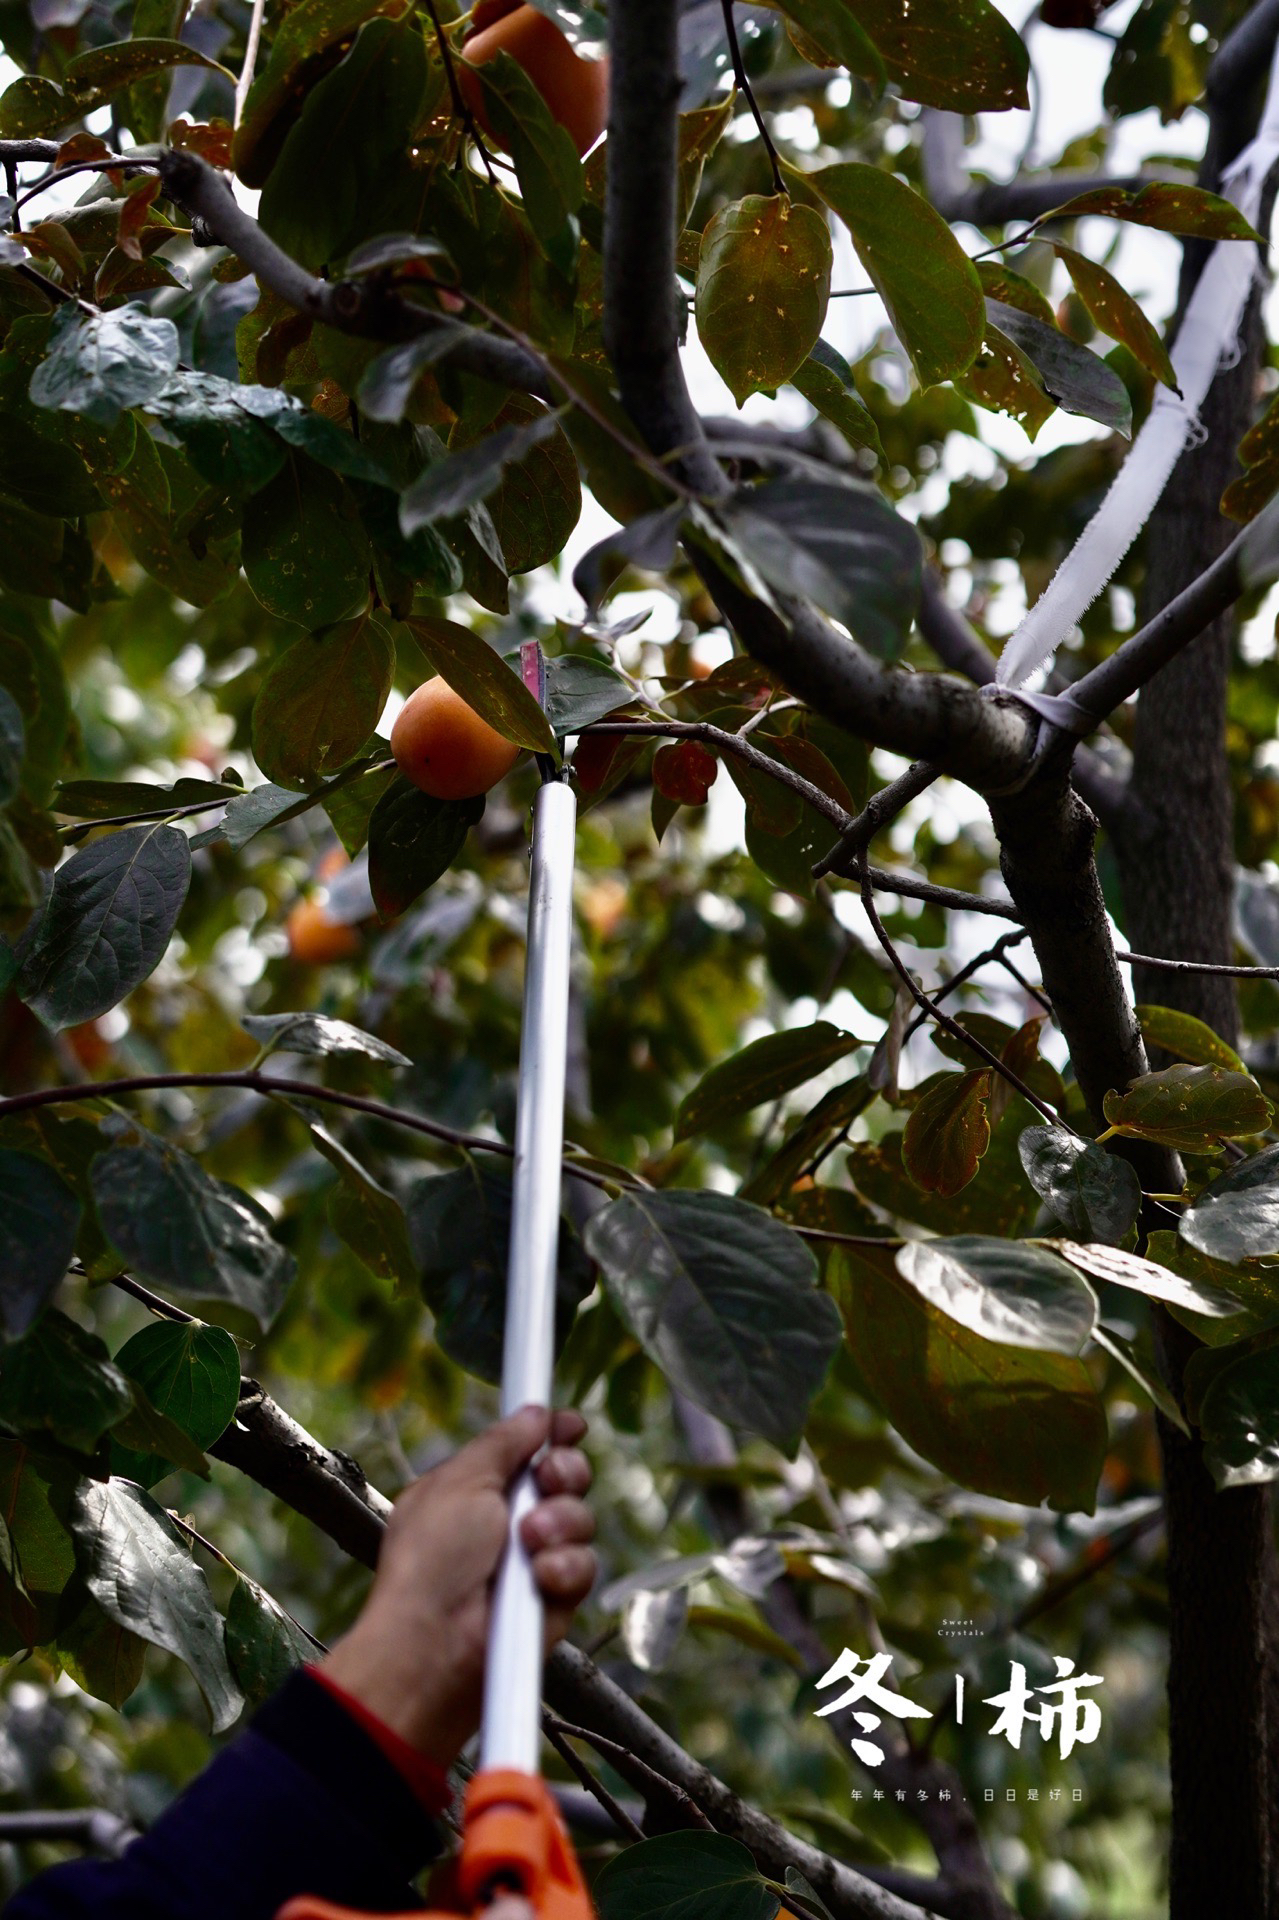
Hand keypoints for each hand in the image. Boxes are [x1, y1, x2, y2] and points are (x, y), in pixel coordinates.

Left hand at [319, 1407, 594, 1767]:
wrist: (434, 1644)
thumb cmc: (430, 1563)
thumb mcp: (460, 1483)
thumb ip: (503, 1443)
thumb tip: (535, 1412)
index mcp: (478, 1487)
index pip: (528, 1449)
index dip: (553, 1434)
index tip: (570, 1424)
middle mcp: (508, 1520)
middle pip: (566, 1476)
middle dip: (563, 1472)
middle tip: (547, 1479)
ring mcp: (534, 1558)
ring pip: (581, 1519)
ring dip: (559, 1523)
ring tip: (528, 1541)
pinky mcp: (555, 1596)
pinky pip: (583, 1566)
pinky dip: (563, 1567)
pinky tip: (540, 1578)